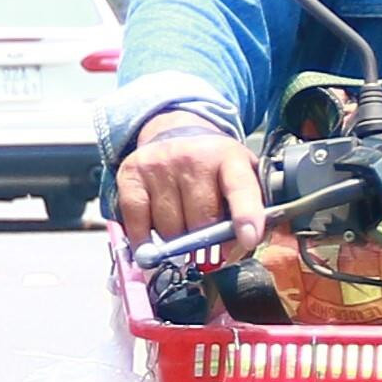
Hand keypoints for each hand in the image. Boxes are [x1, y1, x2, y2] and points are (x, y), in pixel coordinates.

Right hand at [113, 110, 262, 252]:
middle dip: (205, 241)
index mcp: (229, 158)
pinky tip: (150, 244)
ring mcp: (160, 165)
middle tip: (206, 242)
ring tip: (181, 228)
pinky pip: (137, 224)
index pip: (240, 188)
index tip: (248, 239)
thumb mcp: (241, 176)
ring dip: (176, 241)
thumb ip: (249, 209)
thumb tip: (240, 248)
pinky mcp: (132, 174)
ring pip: (170, 229)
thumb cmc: (213, 168)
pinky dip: (144, 242)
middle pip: (201, 221)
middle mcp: (193, 158)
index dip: (246, 215)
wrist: (174, 133)